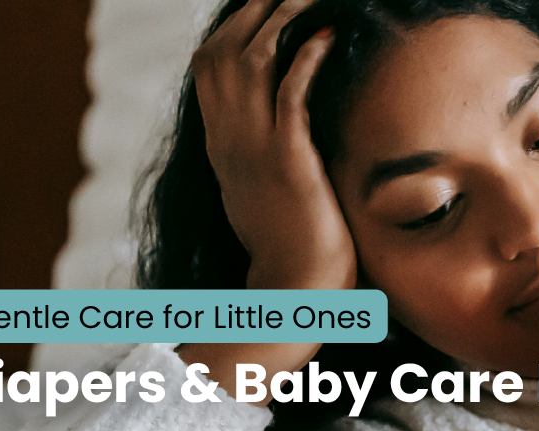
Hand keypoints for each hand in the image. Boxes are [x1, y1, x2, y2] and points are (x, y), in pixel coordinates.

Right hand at [191, 0, 354, 291]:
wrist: (293, 294)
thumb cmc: (291, 250)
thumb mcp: (263, 196)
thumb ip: (262, 162)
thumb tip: (279, 142)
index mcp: (222, 147)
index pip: (211, 70)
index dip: (231, 30)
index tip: (256, 8)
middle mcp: (229, 141)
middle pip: (221, 54)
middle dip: (248, 13)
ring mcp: (254, 150)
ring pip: (251, 62)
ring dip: (279, 21)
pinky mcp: (287, 162)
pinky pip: (291, 96)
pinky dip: (307, 61)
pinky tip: (327, 36)